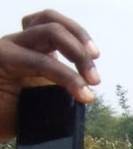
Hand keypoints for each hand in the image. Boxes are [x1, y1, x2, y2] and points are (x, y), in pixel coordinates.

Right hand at [0, 10, 99, 138]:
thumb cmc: (14, 113)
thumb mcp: (45, 97)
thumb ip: (64, 88)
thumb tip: (89, 94)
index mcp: (31, 48)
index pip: (56, 25)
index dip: (79, 36)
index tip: (95, 57)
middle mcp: (19, 43)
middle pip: (53, 22)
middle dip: (81, 43)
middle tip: (94, 76)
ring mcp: (9, 49)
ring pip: (50, 31)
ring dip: (78, 53)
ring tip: (91, 81)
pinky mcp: (2, 60)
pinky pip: (41, 61)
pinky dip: (66, 76)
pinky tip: (80, 93)